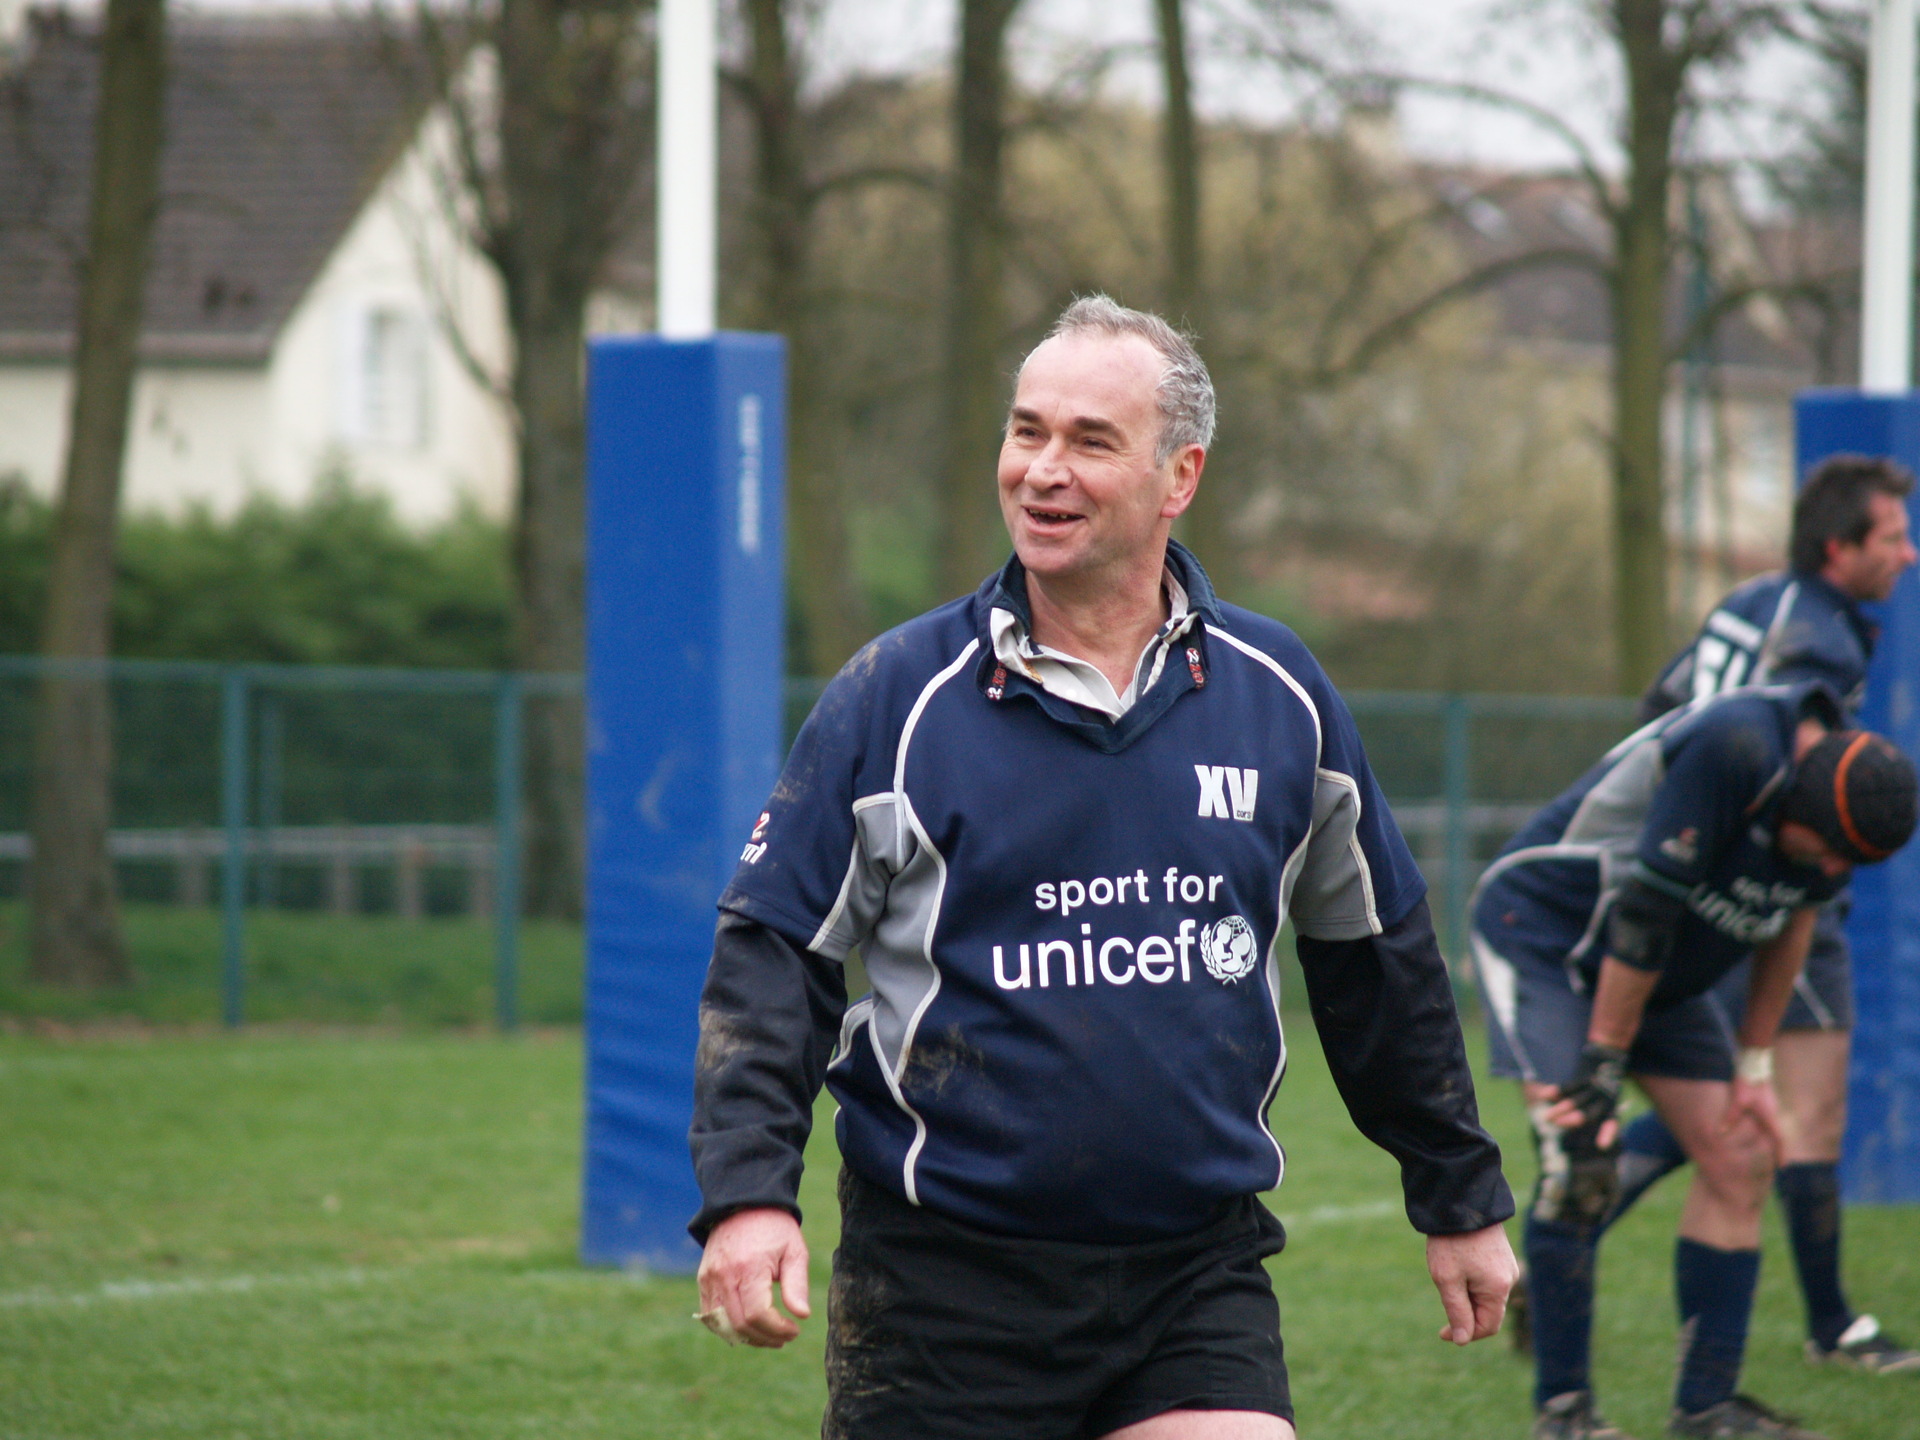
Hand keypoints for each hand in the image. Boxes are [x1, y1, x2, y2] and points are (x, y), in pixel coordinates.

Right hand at [696, 1207, 811, 1348]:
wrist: (743, 1204)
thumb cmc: (774, 1228)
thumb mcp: (795, 1251)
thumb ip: (797, 1284)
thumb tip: (802, 1315)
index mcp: (749, 1267)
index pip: (757, 1315)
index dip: (777, 1330)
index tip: (794, 1330)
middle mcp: (724, 1275)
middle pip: (740, 1325)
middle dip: (765, 1338)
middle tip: (785, 1338)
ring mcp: (709, 1279)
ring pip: (722, 1325)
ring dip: (747, 1337)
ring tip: (769, 1336)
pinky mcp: (703, 1280)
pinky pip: (710, 1316)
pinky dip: (729, 1327)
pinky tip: (749, 1326)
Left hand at [1427, 1222, 1518, 1344]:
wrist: (1459, 1200)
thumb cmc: (1451, 1241)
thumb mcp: (1447, 1279)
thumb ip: (1457, 1312)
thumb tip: (1463, 1341)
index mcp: (1499, 1288)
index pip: (1487, 1326)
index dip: (1465, 1334)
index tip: (1441, 1332)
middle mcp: (1509, 1278)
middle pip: (1488, 1311)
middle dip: (1464, 1312)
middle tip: (1441, 1295)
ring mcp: (1506, 1265)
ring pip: (1486, 1295)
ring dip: (1466, 1295)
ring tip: (1447, 1271)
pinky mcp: (1500, 1255)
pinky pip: (1487, 1279)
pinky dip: (1470, 1281)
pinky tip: (1455, 1264)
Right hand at [1539, 1042, 1627, 1146]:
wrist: (1607, 1054)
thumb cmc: (1603, 1083)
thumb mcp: (1606, 1099)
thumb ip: (1594, 1113)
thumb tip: (1574, 1129)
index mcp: (1612, 1106)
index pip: (1612, 1123)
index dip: (1607, 1134)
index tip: (1601, 1146)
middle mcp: (1605, 1098)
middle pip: (1588, 1114)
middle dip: (1570, 1121)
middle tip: (1555, 1126)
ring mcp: (1596, 1087)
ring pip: (1576, 1101)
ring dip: (1559, 1110)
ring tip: (1546, 1117)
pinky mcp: (1586, 1075)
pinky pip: (1570, 1085)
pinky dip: (1557, 1091)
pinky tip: (1544, 1095)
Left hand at [1723, 1076, 1783, 1165]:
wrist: (1754, 1062)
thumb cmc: (1748, 1081)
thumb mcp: (1739, 1099)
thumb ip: (1731, 1116)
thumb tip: (1721, 1133)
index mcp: (1769, 1116)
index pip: (1779, 1139)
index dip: (1780, 1153)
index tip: (1782, 1166)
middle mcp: (1773, 1113)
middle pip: (1778, 1135)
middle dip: (1776, 1149)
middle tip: (1774, 1164)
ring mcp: (1770, 1106)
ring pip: (1773, 1127)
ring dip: (1771, 1139)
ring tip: (1765, 1151)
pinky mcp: (1765, 1100)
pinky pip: (1767, 1119)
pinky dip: (1765, 1128)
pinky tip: (1756, 1131)